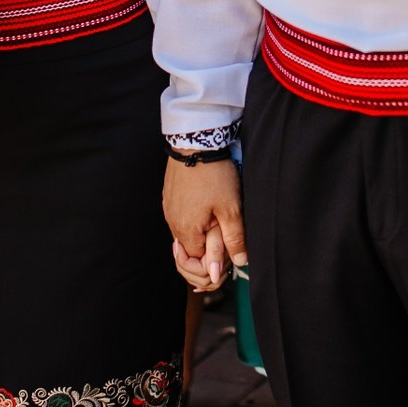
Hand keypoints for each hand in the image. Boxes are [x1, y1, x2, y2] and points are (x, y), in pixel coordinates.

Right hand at [163, 158, 247, 291]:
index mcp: (187, 231)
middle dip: (205, 252)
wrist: (195, 143)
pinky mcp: (169, 198)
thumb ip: (234, 239)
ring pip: (184, 235)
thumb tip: (238, 263)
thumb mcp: (231, 209)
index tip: (227, 252)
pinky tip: (205, 209)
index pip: (197, 263)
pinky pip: (179, 219)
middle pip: (188, 252)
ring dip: (200, 235)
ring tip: (216, 221)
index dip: (214, 262)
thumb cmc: (214, 176)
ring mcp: (169, 210)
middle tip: (223, 239)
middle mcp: (173, 224)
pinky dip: (192, 221)